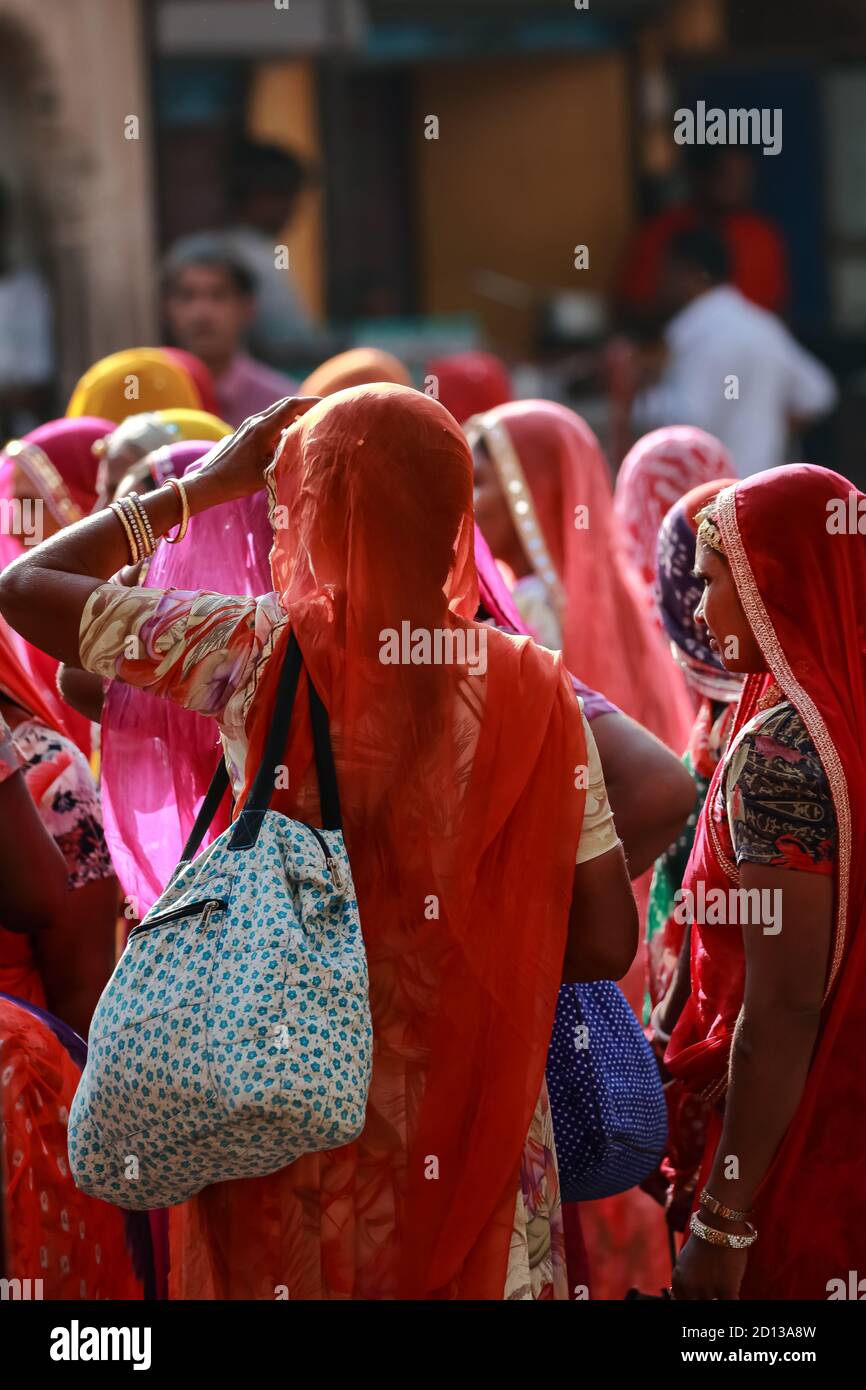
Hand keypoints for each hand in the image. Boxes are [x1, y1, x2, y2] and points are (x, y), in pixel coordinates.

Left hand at [198, 395, 319, 501]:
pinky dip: (283, 422)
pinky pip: (268, 420)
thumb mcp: (269, 470)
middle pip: (284, 405)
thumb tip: (305, 447)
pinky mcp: (245, 432)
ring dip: (293, 414)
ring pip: (276, 412)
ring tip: (309, 422)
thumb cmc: (240, 479)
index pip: (291, 406)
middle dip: (304, 405)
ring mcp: (248, 425)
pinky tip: (289, 434)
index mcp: (263, 428)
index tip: (327, 404)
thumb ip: (287, 455)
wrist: (211, 481)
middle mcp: (256, 422)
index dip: (310, 403)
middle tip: (322, 410)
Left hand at [671, 1229, 747, 1299]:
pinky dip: (733, 1300)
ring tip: (724, 1277)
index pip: (683, 1302)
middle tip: (715, 1283)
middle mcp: (690, 1288)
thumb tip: (678, 1297)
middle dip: (709, 1296)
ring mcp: (708, 1290)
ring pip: (717, 1304)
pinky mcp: (726, 1289)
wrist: (718, 1224)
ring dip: (722, 1294)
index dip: (694, 1299)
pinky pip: (731, 1305)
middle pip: (701, 1304)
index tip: (701, 1295)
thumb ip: (685, 1281)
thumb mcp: (686, 1261)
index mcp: (678, 1281)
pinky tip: (733, 1292)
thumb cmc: (705, 1242)